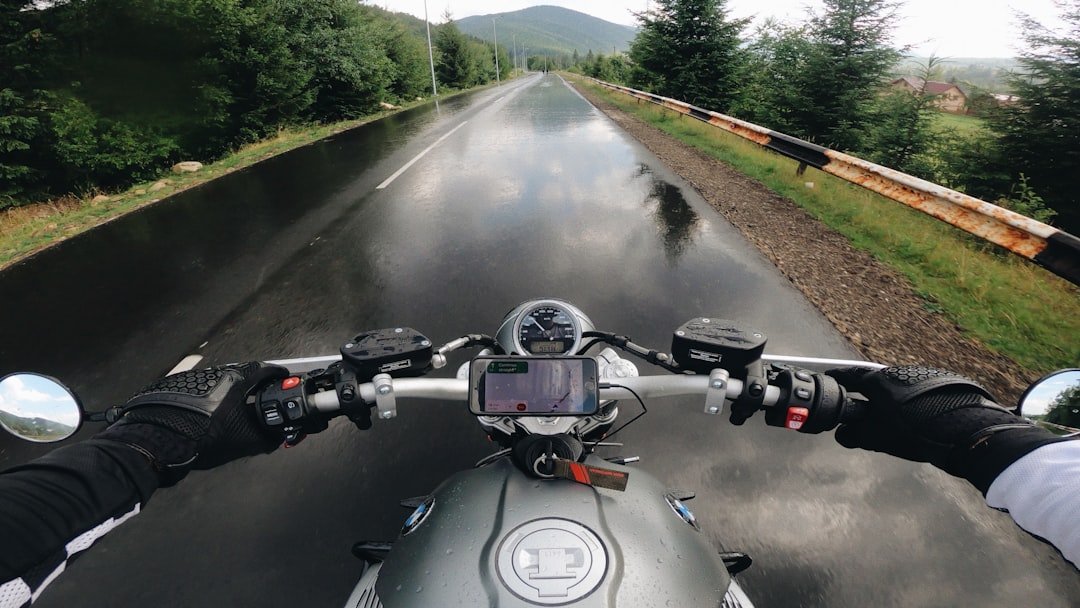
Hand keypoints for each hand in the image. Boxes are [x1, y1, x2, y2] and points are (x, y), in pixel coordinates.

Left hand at [97, 362, 288, 484]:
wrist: (158, 440)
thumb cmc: (200, 438)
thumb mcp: (242, 441)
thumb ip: (265, 438)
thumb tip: (275, 438)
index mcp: (234, 380)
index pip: (263, 370)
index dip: (275, 374)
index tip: (280, 377)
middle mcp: (213, 372)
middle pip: (241, 375)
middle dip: (251, 387)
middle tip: (256, 401)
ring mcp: (192, 377)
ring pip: (218, 382)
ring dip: (226, 394)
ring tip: (228, 414)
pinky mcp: (174, 386)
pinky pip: (198, 389)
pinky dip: (206, 399)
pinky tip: (203, 417)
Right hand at [827, 365, 1066, 492]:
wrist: (966, 430)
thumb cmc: (914, 431)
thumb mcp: (877, 438)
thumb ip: (854, 435)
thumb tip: (842, 433)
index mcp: (879, 381)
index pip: (851, 376)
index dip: (838, 380)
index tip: (830, 381)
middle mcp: (900, 372)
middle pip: (876, 383)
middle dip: (868, 396)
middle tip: (863, 411)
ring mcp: (925, 376)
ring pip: (900, 388)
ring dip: (893, 401)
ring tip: (896, 423)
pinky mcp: (945, 384)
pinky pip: (920, 393)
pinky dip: (913, 404)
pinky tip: (921, 421)